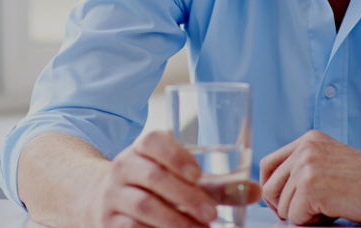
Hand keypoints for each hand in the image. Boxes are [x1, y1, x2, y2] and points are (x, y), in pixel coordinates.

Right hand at [81, 131, 259, 227]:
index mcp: (142, 148)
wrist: (104, 199)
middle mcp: (124, 167)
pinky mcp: (109, 221)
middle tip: (212, 213)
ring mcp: (113, 195)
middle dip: (184, 196)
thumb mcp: (180, 179)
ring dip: (174, 220)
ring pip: (142, 206)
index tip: (198, 173)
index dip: (174, 155)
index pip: (151, 140)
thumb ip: (216, 185)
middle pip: (151, 176)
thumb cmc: (155, 185)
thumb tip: (255, 190)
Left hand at [259, 130, 360, 224]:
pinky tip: (334, 213)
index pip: (268, 164)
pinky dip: (312, 223)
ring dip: (303, 216)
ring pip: (282, 206)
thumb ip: (304, 167)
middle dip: (285, 207)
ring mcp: (307, 166)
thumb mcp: (332, 163)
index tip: (284, 203)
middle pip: (270, 188)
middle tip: (311, 213)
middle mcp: (305, 148)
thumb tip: (273, 192)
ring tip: (330, 208)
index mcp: (308, 139)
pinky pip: (294, 217)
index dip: (272, 189)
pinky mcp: (311, 186)